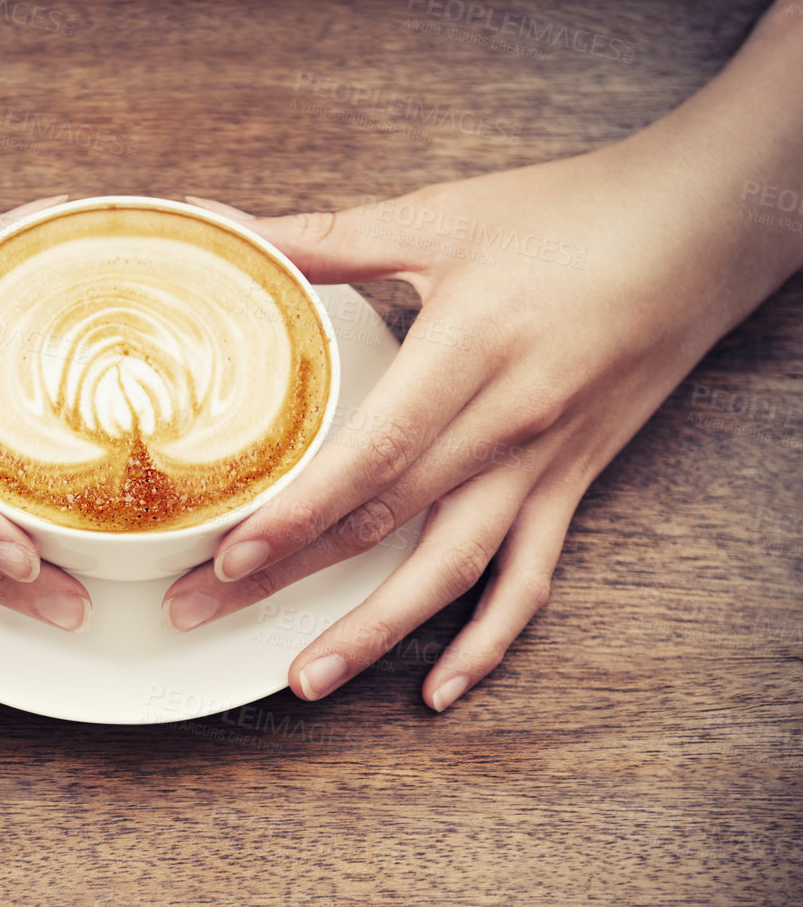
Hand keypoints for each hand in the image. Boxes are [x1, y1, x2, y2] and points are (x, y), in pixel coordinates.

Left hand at [166, 122, 799, 710]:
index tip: (227, 558)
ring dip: (377, 633)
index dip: (297, 514)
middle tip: (203, 615)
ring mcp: (542, 466)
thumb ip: (329, 239)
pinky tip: (441, 691)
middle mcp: (507, 423)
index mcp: (470, 349)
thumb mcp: (442, 215)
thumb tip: (230, 231)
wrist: (703, 229)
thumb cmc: (571, 215)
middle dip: (287, 577)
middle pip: (384, 522)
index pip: (371, 454)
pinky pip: (532, 581)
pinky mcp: (571, 487)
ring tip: (306, 681)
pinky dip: (490, 643)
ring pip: (452, 571)